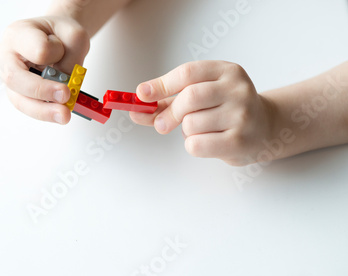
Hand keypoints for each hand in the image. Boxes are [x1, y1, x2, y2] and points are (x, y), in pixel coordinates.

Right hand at [0, 16, 89, 123]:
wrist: (54, 38)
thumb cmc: (59, 35)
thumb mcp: (74, 35)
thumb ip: (73, 57)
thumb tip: (66, 84)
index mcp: (18, 34)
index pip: (36, 49)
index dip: (54, 54)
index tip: (64, 53)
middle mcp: (6, 56)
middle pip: (15, 78)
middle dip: (42, 91)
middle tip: (65, 96)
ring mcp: (9, 77)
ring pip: (19, 99)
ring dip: (43, 110)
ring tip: (64, 115)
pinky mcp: (17, 93)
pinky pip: (28, 107)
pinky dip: (45, 112)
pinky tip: (59, 114)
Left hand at [130, 61, 275, 165]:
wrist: (264, 129)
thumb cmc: (225, 110)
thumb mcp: (201, 96)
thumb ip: (166, 101)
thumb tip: (135, 108)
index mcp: (227, 71)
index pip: (188, 73)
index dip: (161, 85)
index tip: (142, 95)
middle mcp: (238, 89)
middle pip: (189, 97)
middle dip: (169, 113)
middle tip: (161, 125)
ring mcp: (242, 115)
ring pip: (191, 124)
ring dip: (186, 131)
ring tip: (201, 130)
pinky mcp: (240, 141)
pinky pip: (197, 145)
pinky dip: (192, 146)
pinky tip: (207, 142)